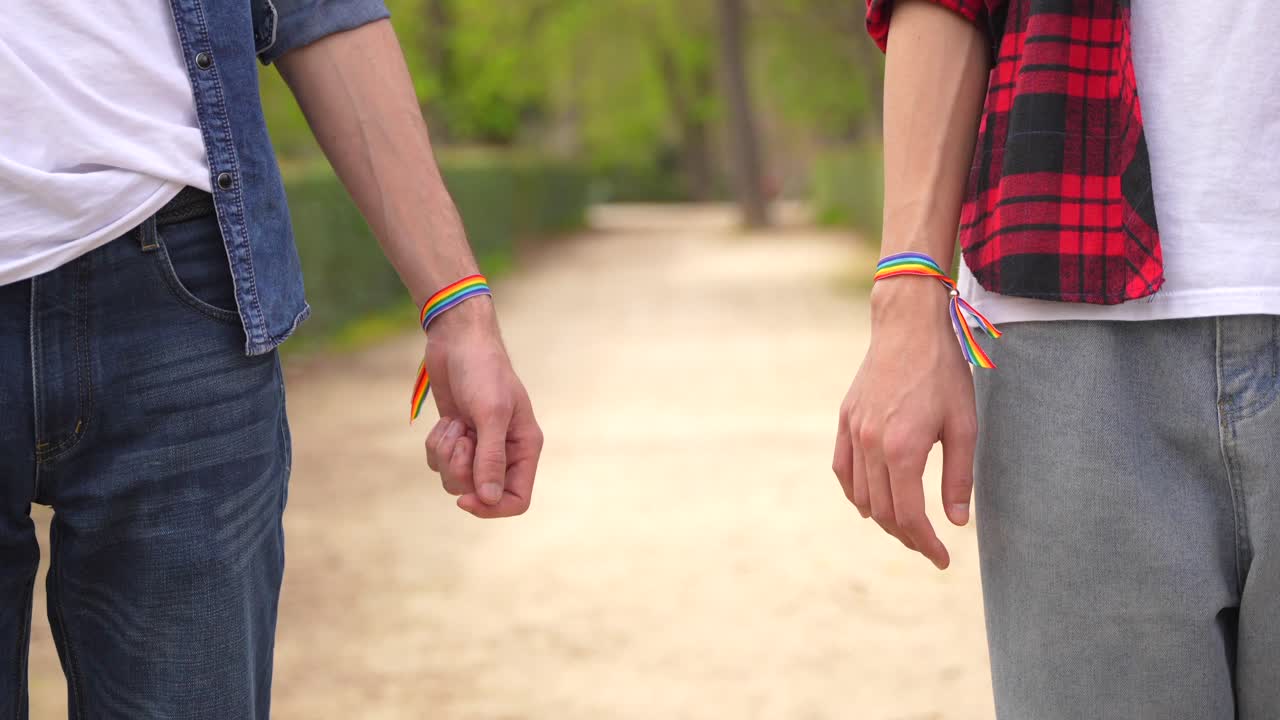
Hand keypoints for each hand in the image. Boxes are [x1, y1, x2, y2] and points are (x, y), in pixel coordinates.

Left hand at [422, 299, 542, 517]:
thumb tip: (488, 499)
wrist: (457, 341)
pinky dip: (436, 445)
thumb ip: (491, 458)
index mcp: (524, 448)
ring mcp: (478, 446)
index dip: (491, 507)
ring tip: (454, 424)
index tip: (466, 498)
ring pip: (455, 480)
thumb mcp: (490, 413)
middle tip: (459, 438)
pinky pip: (439, 463)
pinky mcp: (455, 438)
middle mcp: (504, 452)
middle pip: (480, 493)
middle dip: (461, 470)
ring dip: (446, 455)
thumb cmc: (483, 371)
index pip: (517, 499)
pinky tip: (446, 421)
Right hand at [832, 278, 977, 568]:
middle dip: (907, 536)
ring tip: (907, 526)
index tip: (943, 559)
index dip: (926, 543)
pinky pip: (843, 471)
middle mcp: (871, 445)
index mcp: (903, 449)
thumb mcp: (963, 425)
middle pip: (883, 512)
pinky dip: (856, 494)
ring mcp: (853, 433)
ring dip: (883, 519)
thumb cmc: (943, 372)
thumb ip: (958, 476)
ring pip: (861, 496)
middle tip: (929, 546)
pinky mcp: (845, 421)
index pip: (909, 515)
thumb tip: (957, 521)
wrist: (908, 327)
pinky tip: (872, 502)